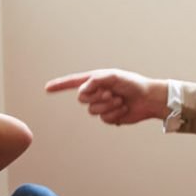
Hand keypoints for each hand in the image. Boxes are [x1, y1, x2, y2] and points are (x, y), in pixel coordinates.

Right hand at [45, 69, 168, 125]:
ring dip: (107, 106)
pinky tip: (124, 109)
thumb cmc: (133, 84)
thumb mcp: (114, 76)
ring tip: (120, 101)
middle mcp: (97, 92)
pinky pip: (104, 118)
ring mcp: (102, 105)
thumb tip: (82, 89)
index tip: (47, 88)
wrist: (149, 99)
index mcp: (96, 80)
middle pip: (82, 99)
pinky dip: (114, 114)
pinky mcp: (110, 116)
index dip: (60, 85)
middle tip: (111, 93)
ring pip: (92, 111)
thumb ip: (96, 80)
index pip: (73, 82)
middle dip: (96, 97)